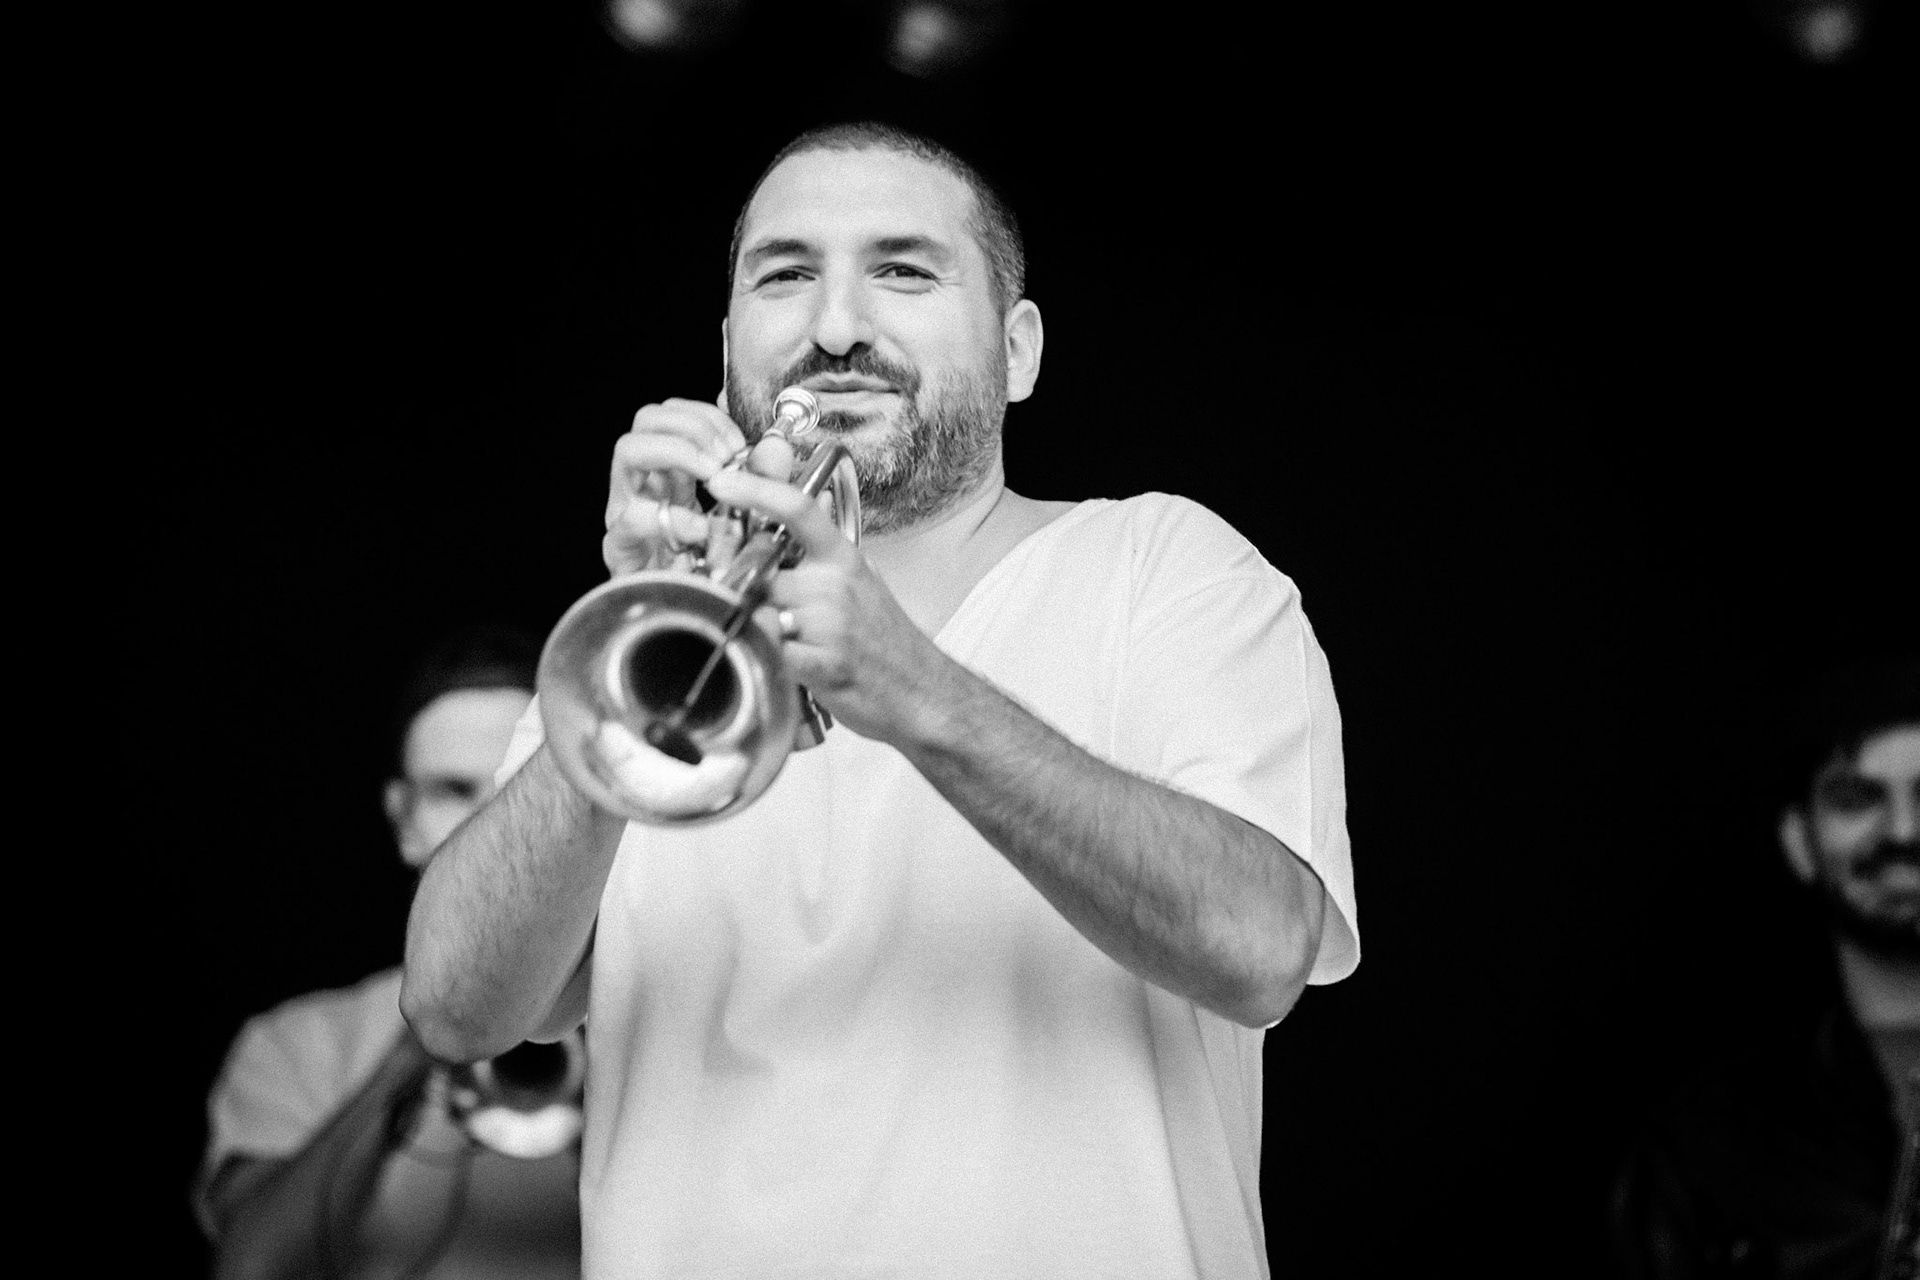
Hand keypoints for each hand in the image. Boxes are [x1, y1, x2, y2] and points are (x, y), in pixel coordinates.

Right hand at [602, 398, 798, 577]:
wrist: (690, 626)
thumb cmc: (713, 572)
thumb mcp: (745, 520)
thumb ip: (761, 481)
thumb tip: (778, 442)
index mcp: (671, 473)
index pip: (674, 413)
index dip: (707, 417)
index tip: (740, 444)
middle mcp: (643, 485)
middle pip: (647, 418)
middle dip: (694, 428)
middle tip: (727, 459)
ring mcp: (626, 512)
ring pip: (629, 449)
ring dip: (679, 453)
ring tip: (714, 480)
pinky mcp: (621, 549)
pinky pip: (631, 517)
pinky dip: (671, 516)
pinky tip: (700, 530)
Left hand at [702, 466, 958, 747]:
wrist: (923, 692)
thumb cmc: (886, 639)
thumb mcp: (862, 578)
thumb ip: (829, 544)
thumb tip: (817, 494)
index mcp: (842, 559)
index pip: (798, 508)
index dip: (757, 489)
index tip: (722, 480)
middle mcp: (835, 585)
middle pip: (759, 573)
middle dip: (743, 590)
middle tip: (747, 609)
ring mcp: (830, 625)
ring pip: (759, 612)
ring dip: (758, 628)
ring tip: (782, 645)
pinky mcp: (824, 666)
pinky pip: (772, 651)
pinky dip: (768, 657)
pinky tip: (783, 664)